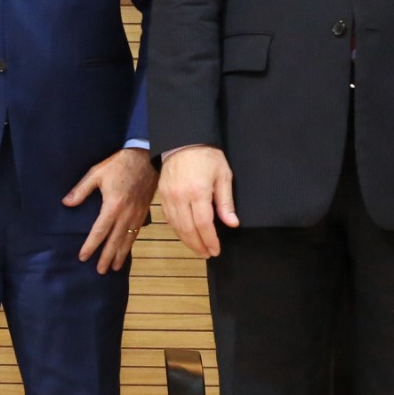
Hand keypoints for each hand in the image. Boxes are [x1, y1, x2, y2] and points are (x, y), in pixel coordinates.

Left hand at [67, 147, 155, 274]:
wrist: (147, 158)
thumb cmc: (120, 164)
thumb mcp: (97, 172)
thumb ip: (82, 189)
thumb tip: (67, 203)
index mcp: (112, 206)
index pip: (100, 231)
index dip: (91, 245)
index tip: (84, 257)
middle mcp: (125, 214)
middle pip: (115, 241)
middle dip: (107, 257)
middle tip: (100, 271)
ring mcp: (136, 215)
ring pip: (127, 240)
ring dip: (120, 255)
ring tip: (114, 268)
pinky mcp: (143, 212)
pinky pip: (136, 233)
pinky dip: (130, 244)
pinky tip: (126, 250)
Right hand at [157, 145, 236, 259]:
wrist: (183, 140)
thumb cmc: (208, 156)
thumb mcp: (223, 175)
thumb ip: (226, 202)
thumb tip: (232, 223)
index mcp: (198, 192)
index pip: (203, 225)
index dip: (210, 240)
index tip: (216, 250)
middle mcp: (181, 197)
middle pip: (188, 229)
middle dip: (198, 245)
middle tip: (207, 254)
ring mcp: (169, 197)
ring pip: (176, 226)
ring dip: (187, 241)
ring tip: (198, 249)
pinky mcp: (162, 195)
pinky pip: (169, 219)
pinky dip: (177, 230)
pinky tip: (186, 235)